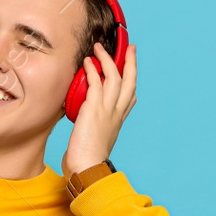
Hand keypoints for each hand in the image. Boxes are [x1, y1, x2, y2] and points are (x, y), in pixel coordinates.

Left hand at [62, 42, 136, 176]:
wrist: (87, 167)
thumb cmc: (87, 159)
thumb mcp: (96, 139)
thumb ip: (93, 126)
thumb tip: (84, 122)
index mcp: (118, 120)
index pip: (130, 97)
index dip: (131, 81)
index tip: (130, 69)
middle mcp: (117, 113)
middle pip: (130, 81)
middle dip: (131, 62)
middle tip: (130, 48)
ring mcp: (107, 109)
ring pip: (114, 77)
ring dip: (108, 59)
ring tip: (100, 48)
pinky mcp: (94, 108)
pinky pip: (96, 82)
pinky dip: (92, 70)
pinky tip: (88, 61)